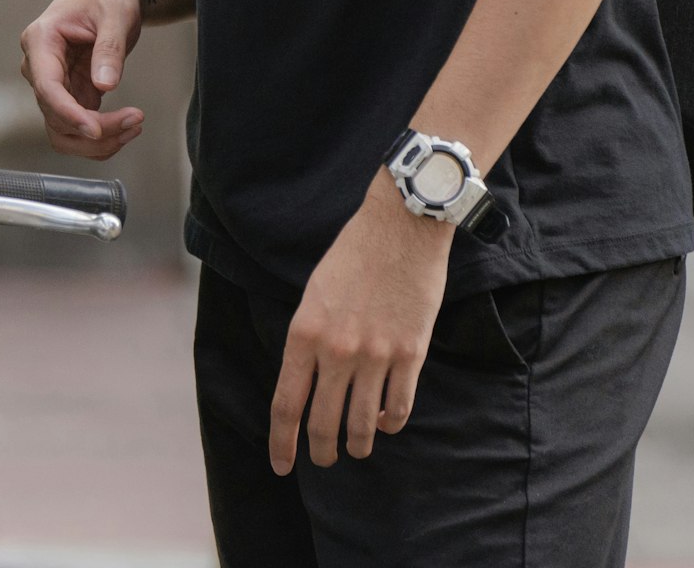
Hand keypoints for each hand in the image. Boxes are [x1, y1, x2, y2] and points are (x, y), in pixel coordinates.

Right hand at [21, 0, 145, 159]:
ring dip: (96, 141)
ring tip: (131, 128)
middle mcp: (39, 66)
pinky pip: (77, 127)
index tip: (96, 129)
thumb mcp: (114, 15)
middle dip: (94, 129)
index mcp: (41, 41)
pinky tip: (125, 126)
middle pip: (56, 116)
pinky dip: (101, 135)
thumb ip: (109, 49)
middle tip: (133, 121)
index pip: (47, 88)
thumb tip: (105, 84)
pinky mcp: (69, 94)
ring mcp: (53, 83)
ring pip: (63, 130)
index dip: (69, 113)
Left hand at [271, 175, 452, 470]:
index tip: (282, 465)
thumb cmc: (353, 254)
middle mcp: (336, 351)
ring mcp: (376, 356)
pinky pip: (398, 407)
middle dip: (321, 450)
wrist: (401, 227)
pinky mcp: (411, 354)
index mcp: (304, 334)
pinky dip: (389, 422)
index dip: (282, 442)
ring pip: (362, 424)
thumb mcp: (313, 294)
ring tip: (355, 450)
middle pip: (323, 422)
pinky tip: (383, 422)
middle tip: (323, 460)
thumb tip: (308, 380)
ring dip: (356, 445)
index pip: (286, 404)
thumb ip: (308, 339)